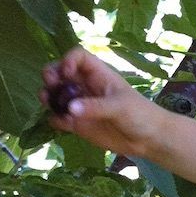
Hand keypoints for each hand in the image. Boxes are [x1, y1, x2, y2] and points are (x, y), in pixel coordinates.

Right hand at [39, 46, 160, 158]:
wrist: (148, 139)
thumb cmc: (140, 114)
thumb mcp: (120, 106)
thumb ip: (95, 107)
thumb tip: (70, 108)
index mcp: (98, 75)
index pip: (78, 57)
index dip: (68, 60)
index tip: (66, 73)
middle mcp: (86, 86)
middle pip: (60, 72)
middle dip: (51, 75)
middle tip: (51, 85)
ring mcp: (80, 105)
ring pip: (56, 94)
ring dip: (48, 96)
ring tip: (47, 102)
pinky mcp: (78, 124)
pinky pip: (59, 117)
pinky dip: (55, 119)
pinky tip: (62, 124)